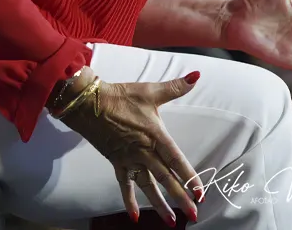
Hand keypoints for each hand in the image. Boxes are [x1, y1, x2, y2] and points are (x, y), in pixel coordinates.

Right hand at [59, 70, 202, 225]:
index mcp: (156, 136)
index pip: (177, 160)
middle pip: (166, 179)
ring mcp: (130, 159)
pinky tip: (134, 216)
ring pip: (148, 187)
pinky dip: (129, 200)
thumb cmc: (122, 96)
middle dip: (180, 198)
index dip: (189, 176)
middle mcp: (144, 152)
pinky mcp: (117, 162)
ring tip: (171, 221)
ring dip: (159, 205)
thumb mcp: (151, 91)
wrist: (90, 103)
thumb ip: (176, 87)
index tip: (200, 192)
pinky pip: (124, 185)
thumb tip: (196, 76)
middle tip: (193, 214)